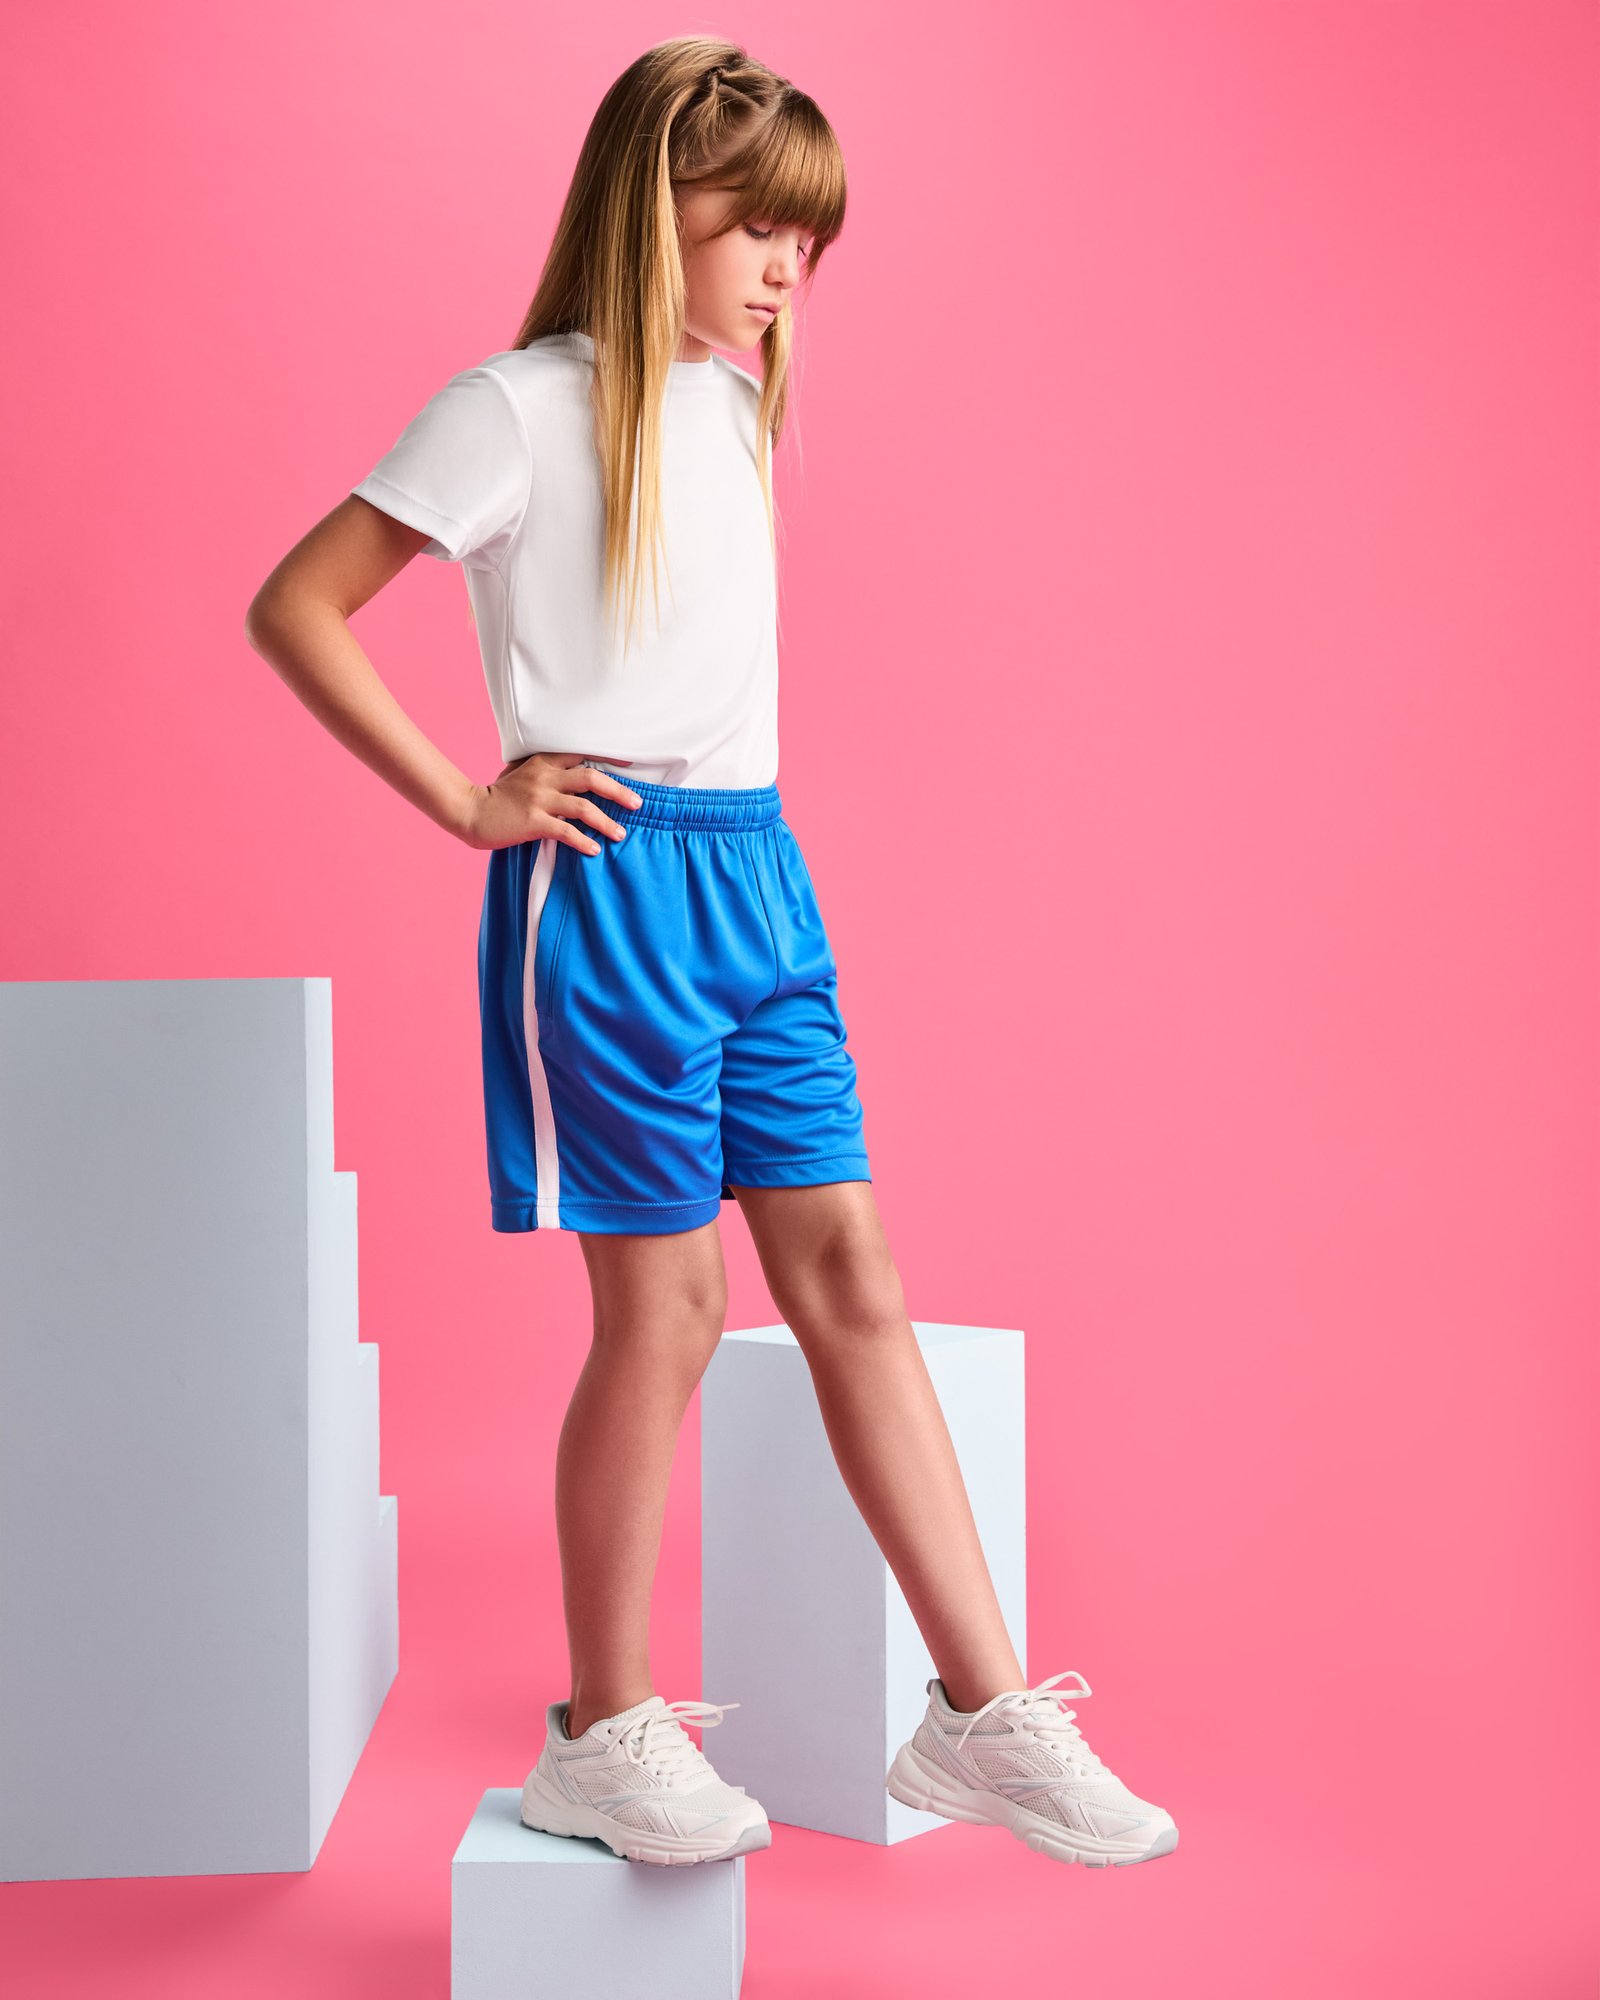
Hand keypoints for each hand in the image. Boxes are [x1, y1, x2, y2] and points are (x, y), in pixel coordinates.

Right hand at [458, 752, 643, 853]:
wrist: (471, 812)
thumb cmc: (498, 795)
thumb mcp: (521, 773)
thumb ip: (545, 771)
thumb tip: (571, 775)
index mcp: (543, 763)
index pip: (582, 755)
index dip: (608, 759)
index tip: (630, 765)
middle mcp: (545, 778)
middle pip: (591, 779)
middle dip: (618, 791)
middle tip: (638, 803)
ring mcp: (539, 799)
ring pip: (584, 808)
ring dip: (606, 822)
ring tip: (621, 834)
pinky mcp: (534, 822)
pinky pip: (566, 832)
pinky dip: (584, 841)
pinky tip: (595, 850)